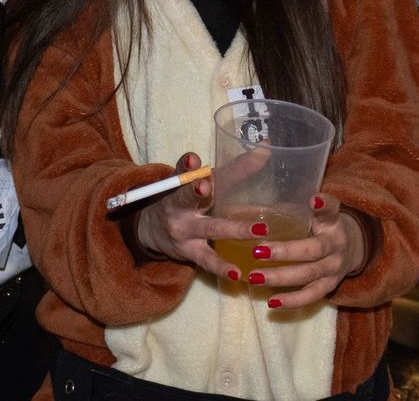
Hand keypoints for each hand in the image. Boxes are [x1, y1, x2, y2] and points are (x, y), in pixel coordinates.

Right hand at [132, 152, 251, 274]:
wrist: (151, 230)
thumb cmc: (186, 199)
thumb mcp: (200, 181)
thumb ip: (232, 166)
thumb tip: (267, 146)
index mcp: (183, 184)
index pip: (186, 171)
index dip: (187, 165)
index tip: (193, 160)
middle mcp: (181, 206)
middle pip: (187, 197)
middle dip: (196, 191)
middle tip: (206, 187)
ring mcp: (185, 231)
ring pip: (210, 229)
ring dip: (233, 230)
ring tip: (258, 231)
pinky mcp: (190, 253)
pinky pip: (208, 260)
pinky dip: (222, 267)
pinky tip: (238, 273)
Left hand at [239, 193, 367, 309]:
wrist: (351, 249)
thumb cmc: (321, 226)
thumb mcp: (314, 212)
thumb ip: (290, 208)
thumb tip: (246, 205)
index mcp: (333, 221)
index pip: (331, 210)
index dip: (324, 204)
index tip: (313, 199)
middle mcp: (336, 245)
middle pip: (313, 250)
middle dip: (285, 252)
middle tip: (257, 251)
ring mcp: (334, 269)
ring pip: (309, 275)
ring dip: (281, 278)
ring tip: (255, 277)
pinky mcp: (330, 287)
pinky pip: (311, 296)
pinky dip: (291, 301)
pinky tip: (271, 302)